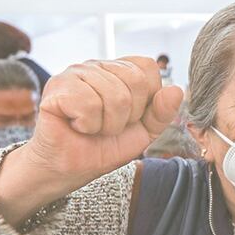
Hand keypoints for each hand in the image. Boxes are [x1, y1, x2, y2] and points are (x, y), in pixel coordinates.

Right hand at [0, 57, 183, 224]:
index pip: (148, 67)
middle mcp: (96, 65)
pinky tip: (76, 126)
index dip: (145, 100)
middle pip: (135, 82)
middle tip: (107, 126)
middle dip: (127, 116)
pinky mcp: (57, 87)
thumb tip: (177, 90)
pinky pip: (89, 104)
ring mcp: (75, 73)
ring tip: (91, 128)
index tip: (128, 118)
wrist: (68, 169)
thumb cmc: (101, 147)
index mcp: (117, 69)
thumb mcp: (142, 133)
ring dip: (106, 125)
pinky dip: (87, 125)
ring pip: (114, 96)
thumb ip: (162, 113)